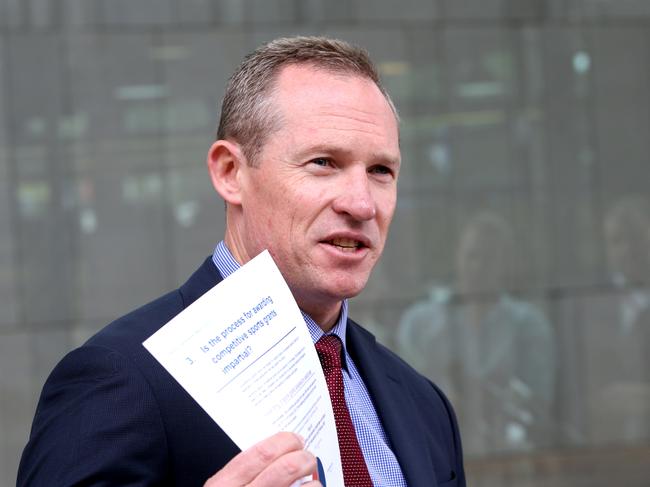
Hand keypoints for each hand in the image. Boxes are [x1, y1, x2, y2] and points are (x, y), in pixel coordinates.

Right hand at [204, 432, 320, 486]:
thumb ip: (235, 474)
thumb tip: (267, 451)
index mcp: (224, 485)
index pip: (261, 454)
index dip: (284, 442)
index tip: (295, 439)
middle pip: (285, 469)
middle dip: (303, 457)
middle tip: (308, 456)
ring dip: (313, 482)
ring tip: (313, 480)